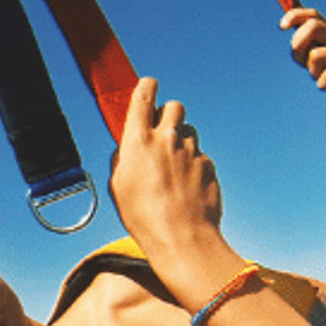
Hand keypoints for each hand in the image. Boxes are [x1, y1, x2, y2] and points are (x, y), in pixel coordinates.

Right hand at [109, 77, 224, 260]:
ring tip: (172, 168)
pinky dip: (192, 165)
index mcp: (139, 140)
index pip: (144, 94)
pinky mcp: (208, 165)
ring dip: (181, 141)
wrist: (182, 238)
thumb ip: (122, 158)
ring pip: (188, 131)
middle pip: (174, 106)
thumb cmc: (144, 217)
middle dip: (167, 115)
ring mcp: (192, 151)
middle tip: (161, 134)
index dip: (146, 87)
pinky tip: (184, 188)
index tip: (148, 86)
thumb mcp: (117, 186)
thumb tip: (127, 147)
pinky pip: (200, 155)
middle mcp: (167, 139)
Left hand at [281, 8, 325, 161]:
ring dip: (313, 72)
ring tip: (323, 79)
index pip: (313, 15)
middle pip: (313, 26)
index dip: (295, 16)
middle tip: (303, 63)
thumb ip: (304, 52)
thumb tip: (294, 45)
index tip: (282, 27)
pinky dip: (323, 84)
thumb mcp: (317, 64)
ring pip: (315, 55)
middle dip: (299, 44)